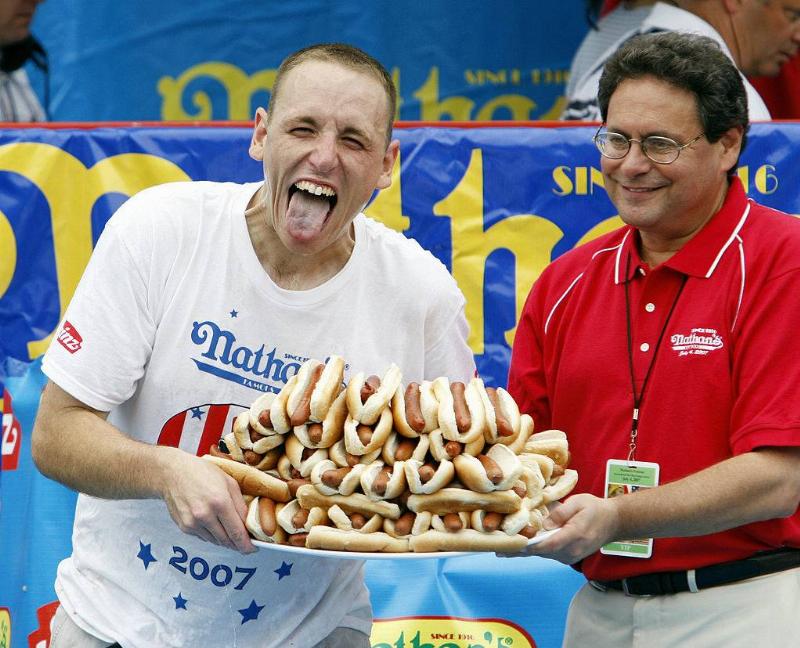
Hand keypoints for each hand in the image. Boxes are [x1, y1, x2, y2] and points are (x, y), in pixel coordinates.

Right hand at [157, 448, 254, 553]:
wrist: (172, 473)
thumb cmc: (203, 473)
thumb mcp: (229, 482)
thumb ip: (240, 504)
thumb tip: (248, 524)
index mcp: (220, 502)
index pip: (237, 532)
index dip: (246, 544)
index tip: (252, 548)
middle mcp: (205, 515)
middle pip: (226, 540)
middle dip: (237, 544)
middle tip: (244, 543)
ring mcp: (193, 523)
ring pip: (215, 541)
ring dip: (225, 539)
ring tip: (229, 531)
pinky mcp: (184, 527)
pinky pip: (203, 537)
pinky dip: (212, 534)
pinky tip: (213, 523)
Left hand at [498, 494, 619, 563]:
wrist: (613, 522)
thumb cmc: (595, 509)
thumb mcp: (579, 503)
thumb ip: (561, 513)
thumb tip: (544, 524)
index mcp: (574, 536)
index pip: (547, 544)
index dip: (527, 546)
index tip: (510, 545)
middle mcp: (571, 551)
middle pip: (540, 552)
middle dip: (518, 550)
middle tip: (496, 548)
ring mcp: (569, 556)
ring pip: (541, 553)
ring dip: (522, 551)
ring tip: (500, 547)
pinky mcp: (567, 556)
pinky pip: (546, 552)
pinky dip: (531, 549)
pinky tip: (516, 545)